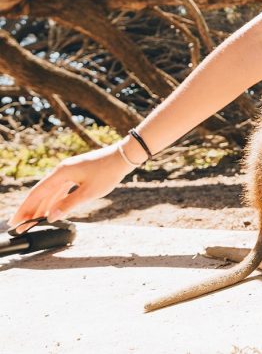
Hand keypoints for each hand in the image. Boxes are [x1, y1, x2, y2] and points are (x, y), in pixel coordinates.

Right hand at [7, 143, 133, 232]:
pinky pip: (60, 190)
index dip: (25, 209)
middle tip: (19, 227)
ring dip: (41, 207)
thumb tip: (51, 217)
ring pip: (50, 192)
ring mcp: (69, 172)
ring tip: (32, 222)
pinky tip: (50, 212)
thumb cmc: (108, 172)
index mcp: (61, 173)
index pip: (37, 193)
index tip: (15, 222)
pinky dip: (54, 201)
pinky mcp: (76, 174)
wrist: (124, 156)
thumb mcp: (89, 192)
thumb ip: (68, 204)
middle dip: (30, 210)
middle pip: (41, 193)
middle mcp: (62, 171)